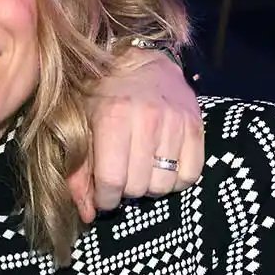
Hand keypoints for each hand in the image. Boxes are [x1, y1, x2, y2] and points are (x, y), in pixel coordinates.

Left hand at [69, 49, 202, 218]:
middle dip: (125, 190)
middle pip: (138, 187)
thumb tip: (87, 215)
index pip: (112, 181)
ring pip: (163, 184)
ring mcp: (175, 122)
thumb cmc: (101, 95)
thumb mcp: (80, 127)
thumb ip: (78, 172)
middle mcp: (146, 119)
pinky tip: (162, 166)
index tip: (103, 196)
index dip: (105, 199)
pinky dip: (175, 179)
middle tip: (121, 177)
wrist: (139, 59)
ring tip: (141, 169)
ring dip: (150, 185)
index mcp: (112, 118)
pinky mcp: (195, 125)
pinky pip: (189, 175)